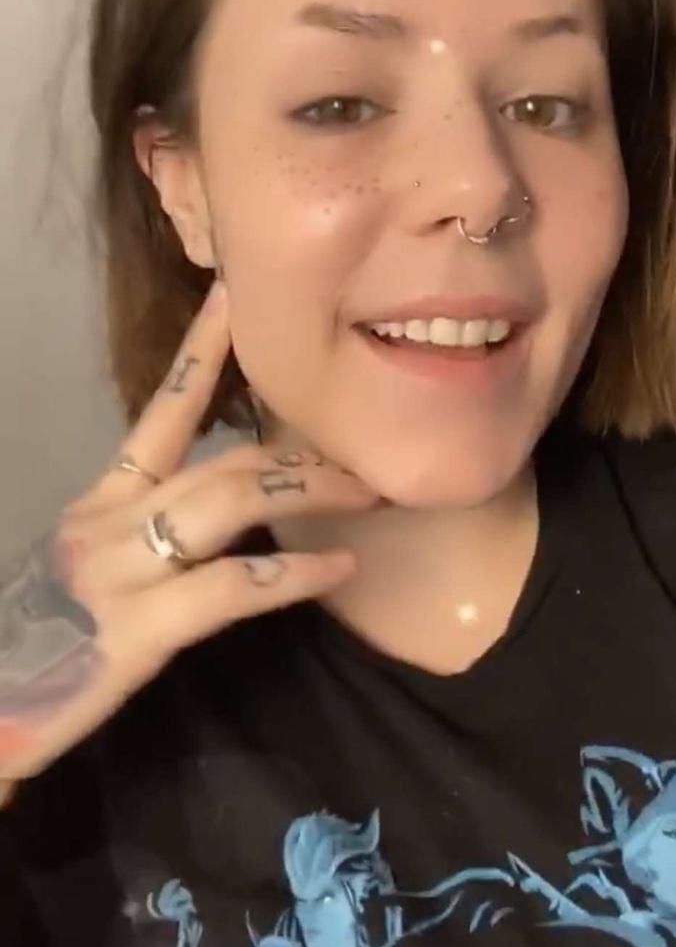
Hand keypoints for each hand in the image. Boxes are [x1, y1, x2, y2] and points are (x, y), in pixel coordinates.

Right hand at [0, 280, 378, 785]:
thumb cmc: (36, 649)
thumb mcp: (85, 573)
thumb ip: (142, 540)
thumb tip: (208, 523)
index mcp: (100, 505)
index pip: (161, 412)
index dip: (203, 351)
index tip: (235, 297)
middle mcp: (109, 522)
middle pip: (222, 462)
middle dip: (300, 452)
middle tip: (366, 446)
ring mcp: (122, 572)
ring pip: (230, 503)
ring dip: (307, 491)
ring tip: (368, 492)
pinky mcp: (137, 630)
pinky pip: (231, 588)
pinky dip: (292, 576)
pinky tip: (338, 567)